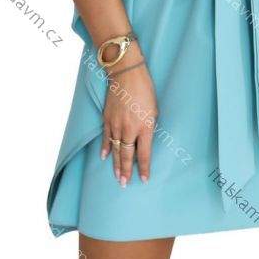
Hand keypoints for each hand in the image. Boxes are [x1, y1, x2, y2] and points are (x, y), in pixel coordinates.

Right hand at [100, 48, 157, 187]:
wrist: (126, 74)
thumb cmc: (144, 89)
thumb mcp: (154, 109)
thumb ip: (149, 126)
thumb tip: (144, 139)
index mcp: (145, 127)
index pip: (144, 154)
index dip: (143, 168)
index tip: (143, 180)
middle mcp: (129, 129)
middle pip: (127, 155)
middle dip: (126, 171)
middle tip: (124, 184)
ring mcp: (116, 124)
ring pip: (115, 149)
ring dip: (115, 164)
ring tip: (116, 177)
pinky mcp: (107, 118)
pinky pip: (105, 137)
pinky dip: (105, 148)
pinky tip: (104, 157)